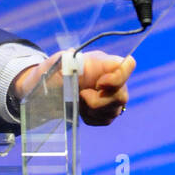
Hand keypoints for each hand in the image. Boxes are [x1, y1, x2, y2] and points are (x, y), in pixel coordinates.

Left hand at [12, 50, 134, 125]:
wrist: (47, 93)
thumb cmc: (51, 75)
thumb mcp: (54, 64)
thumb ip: (65, 59)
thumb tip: (73, 54)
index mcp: (100, 63)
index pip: (127, 64)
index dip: (118, 77)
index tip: (99, 84)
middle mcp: (111, 79)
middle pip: (122, 94)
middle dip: (100, 101)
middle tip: (81, 96)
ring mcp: (111, 96)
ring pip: (115, 110)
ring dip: (93, 110)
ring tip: (78, 101)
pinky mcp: (107, 111)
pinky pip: (106, 120)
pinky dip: (91, 118)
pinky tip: (80, 110)